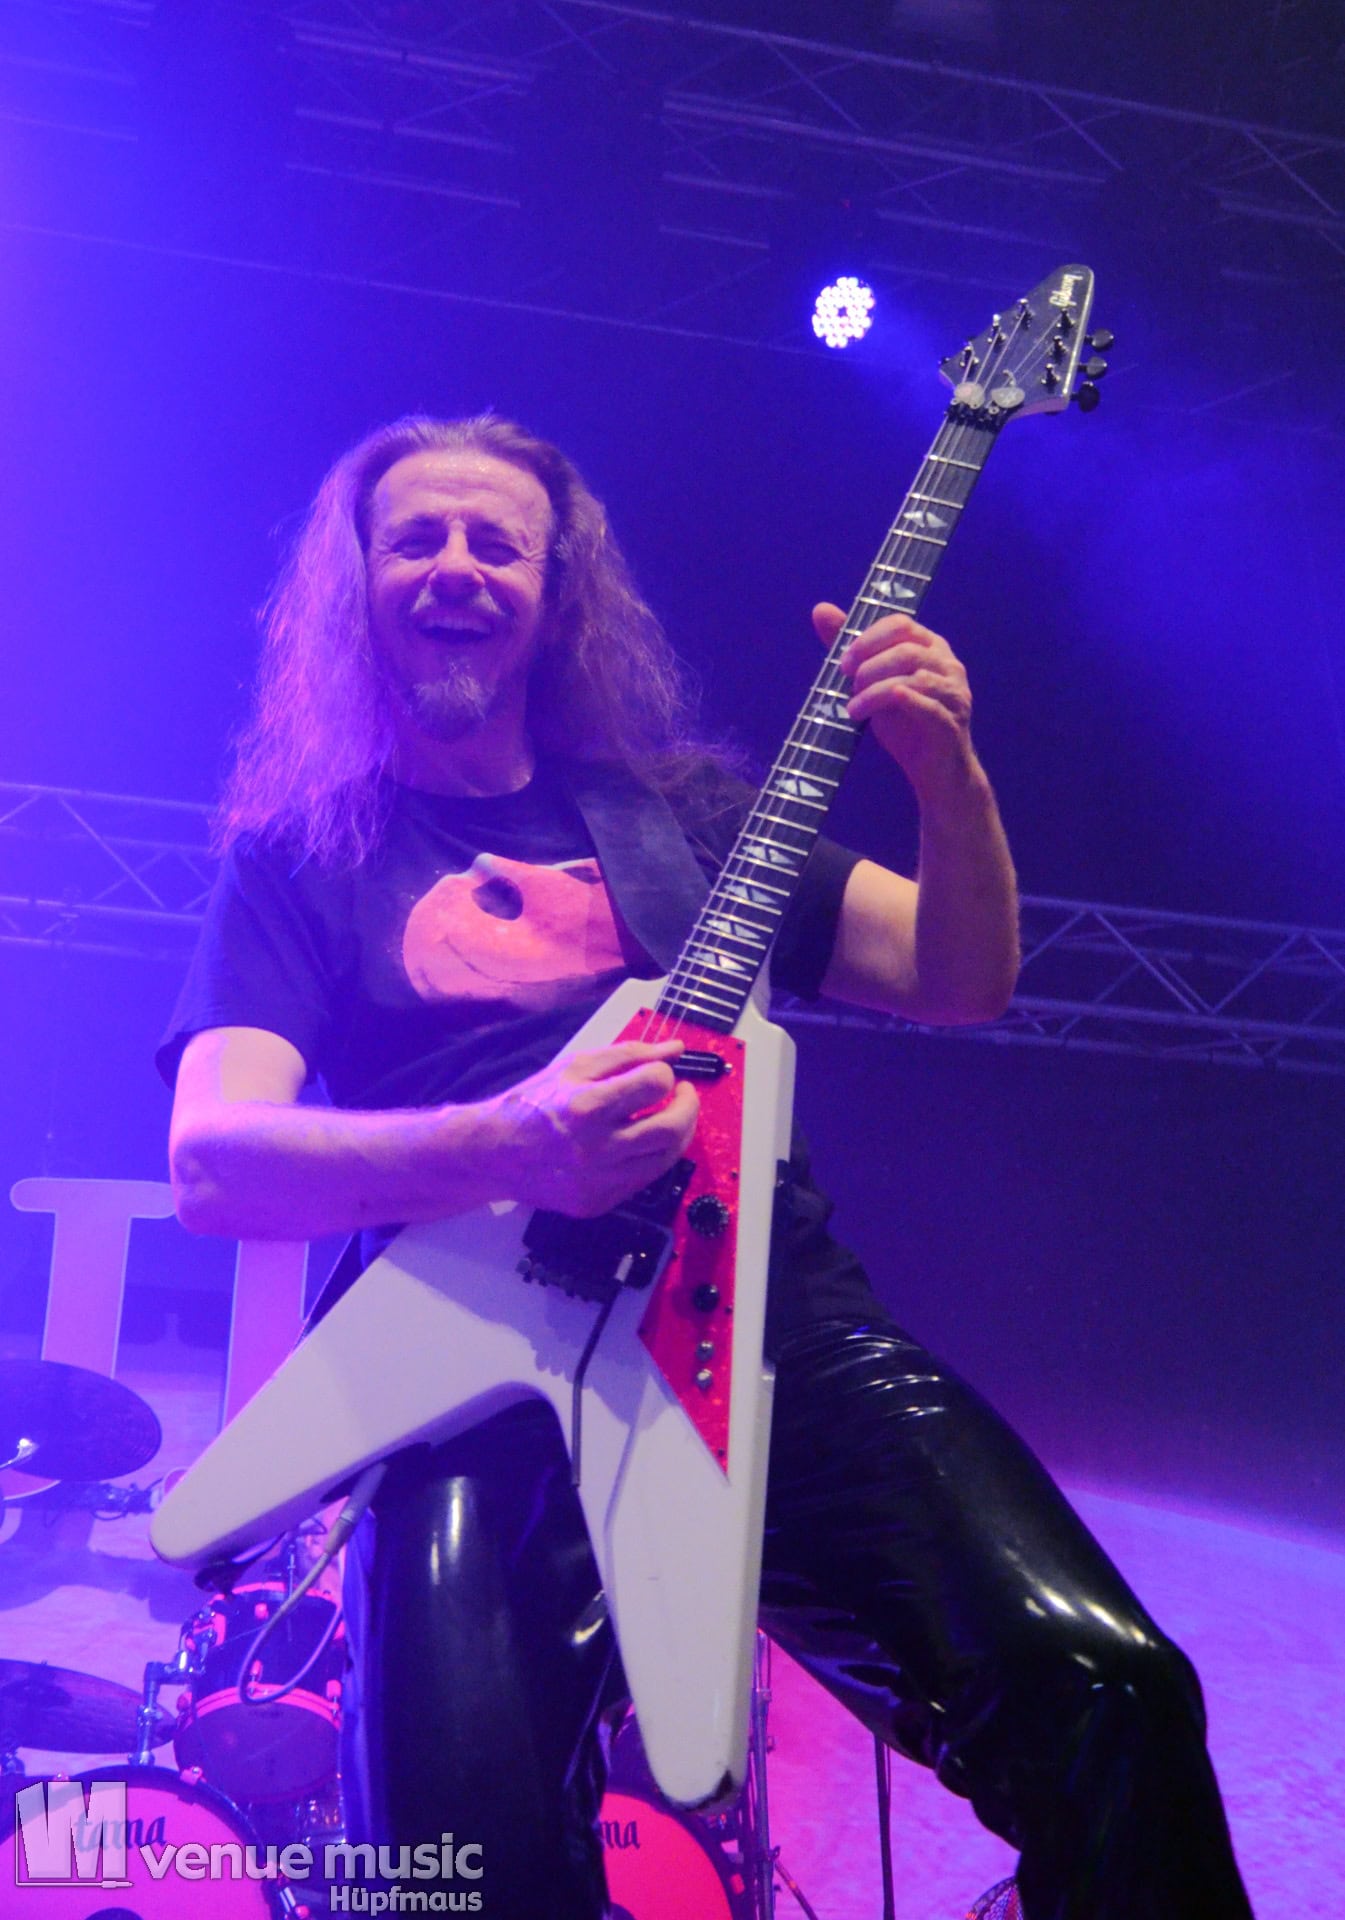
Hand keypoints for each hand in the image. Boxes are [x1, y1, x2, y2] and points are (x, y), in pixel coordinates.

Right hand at [484, 1039, 698, 1217]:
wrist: (494, 1152)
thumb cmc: (533, 1102)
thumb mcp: (574, 1066)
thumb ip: (627, 1055)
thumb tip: (674, 1049)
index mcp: (587, 1105)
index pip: (655, 1084)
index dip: (666, 1074)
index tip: (661, 1074)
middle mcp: (596, 1147)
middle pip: (671, 1129)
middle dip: (689, 1107)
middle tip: (683, 1094)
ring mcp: (598, 1180)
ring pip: (665, 1159)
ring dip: (678, 1133)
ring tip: (668, 1117)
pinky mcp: (598, 1202)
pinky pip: (645, 1180)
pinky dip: (654, 1157)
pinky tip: (645, 1142)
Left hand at [813, 602, 975, 800]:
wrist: (935, 772)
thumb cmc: (905, 723)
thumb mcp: (874, 683)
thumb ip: (853, 649)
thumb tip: (821, 609)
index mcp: (931, 648)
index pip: (901, 624)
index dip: (868, 639)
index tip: (843, 662)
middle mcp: (948, 665)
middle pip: (907, 650)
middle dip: (869, 665)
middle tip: (847, 685)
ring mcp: (954, 694)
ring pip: (915, 678)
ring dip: (875, 690)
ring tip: (853, 708)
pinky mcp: (952, 723)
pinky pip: (928, 706)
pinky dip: (901, 702)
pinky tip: (876, 706)